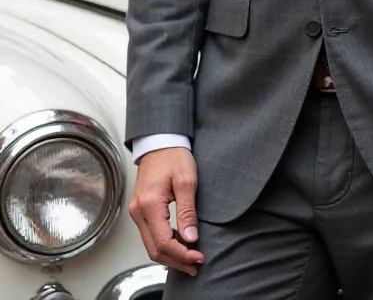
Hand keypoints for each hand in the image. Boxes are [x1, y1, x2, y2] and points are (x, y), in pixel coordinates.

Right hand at [129, 148, 204, 275]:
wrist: (159, 143)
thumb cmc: (173, 156)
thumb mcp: (187, 180)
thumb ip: (188, 211)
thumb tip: (191, 238)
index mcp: (149, 205)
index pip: (164, 242)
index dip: (182, 254)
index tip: (199, 257)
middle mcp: (138, 212)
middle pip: (155, 250)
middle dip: (176, 261)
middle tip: (196, 265)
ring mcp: (137, 212)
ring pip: (151, 246)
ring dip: (171, 256)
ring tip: (191, 260)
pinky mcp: (140, 211)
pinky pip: (150, 236)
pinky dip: (165, 245)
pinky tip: (180, 246)